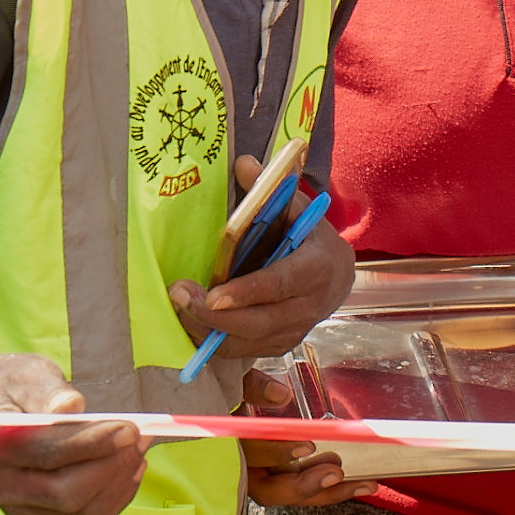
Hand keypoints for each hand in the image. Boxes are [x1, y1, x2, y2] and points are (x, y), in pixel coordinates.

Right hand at [0, 353, 148, 514]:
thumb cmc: (17, 388)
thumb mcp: (29, 376)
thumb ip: (48, 391)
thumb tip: (71, 406)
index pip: (46, 454)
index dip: (92, 444)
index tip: (130, 428)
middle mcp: (0, 485)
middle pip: (65, 494)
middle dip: (112, 465)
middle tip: (140, 436)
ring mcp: (20, 508)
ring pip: (82, 512)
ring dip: (120, 480)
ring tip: (139, 446)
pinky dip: (117, 495)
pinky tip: (129, 467)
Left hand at [167, 166, 354, 363]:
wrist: (337, 275)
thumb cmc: (308, 236)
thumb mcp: (296, 207)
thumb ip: (270, 189)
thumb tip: (242, 163)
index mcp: (317, 268)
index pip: (281, 284)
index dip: (248, 291)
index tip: (213, 294)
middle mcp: (309, 306)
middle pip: (259, 321)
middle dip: (215, 315)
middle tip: (179, 296)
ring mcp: (295, 330)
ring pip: (247, 341)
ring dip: (207, 329)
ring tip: (177, 306)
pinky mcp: (279, 345)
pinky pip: (242, 351)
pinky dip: (213, 341)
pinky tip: (189, 322)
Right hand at [239, 369, 371, 508]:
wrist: (219, 403)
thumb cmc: (228, 392)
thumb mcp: (236, 383)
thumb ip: (253, 388)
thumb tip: (281, 394)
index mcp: (226, 446)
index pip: (249, 456)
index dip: (276, 453)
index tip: (307, 445)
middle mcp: (242, 470)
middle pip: (271, 490)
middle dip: (306, 486)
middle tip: (336, 473)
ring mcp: (263, 476)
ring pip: (293, 493)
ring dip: (328, 491)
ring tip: (364, 482)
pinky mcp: (280, 476)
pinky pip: (304, 486)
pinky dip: (329, 485)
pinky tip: (359, 481)